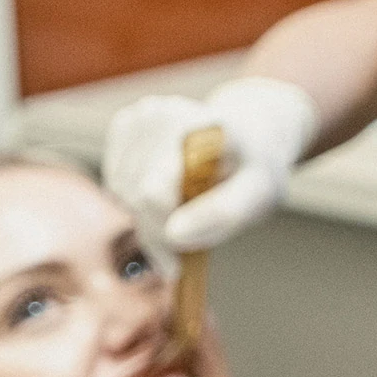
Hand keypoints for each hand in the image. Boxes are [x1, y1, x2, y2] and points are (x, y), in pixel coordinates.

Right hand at [103, 77, 318, 259]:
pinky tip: (167, 194)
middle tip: (184, 247)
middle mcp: (167, 113)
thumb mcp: (260, 194)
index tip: (179, 263)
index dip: (162, 234)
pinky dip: (135, 200)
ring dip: (147, 217)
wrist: (248, 136)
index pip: (154, 192)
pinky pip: (117, 180)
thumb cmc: (253, 169)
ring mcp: (143, 115)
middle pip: (135, 194)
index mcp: (205, 127)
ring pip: (121, 189)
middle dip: (157, 230)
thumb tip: (175, 235)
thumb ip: (223, 213)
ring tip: (184, 212)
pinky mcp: (126, 123)